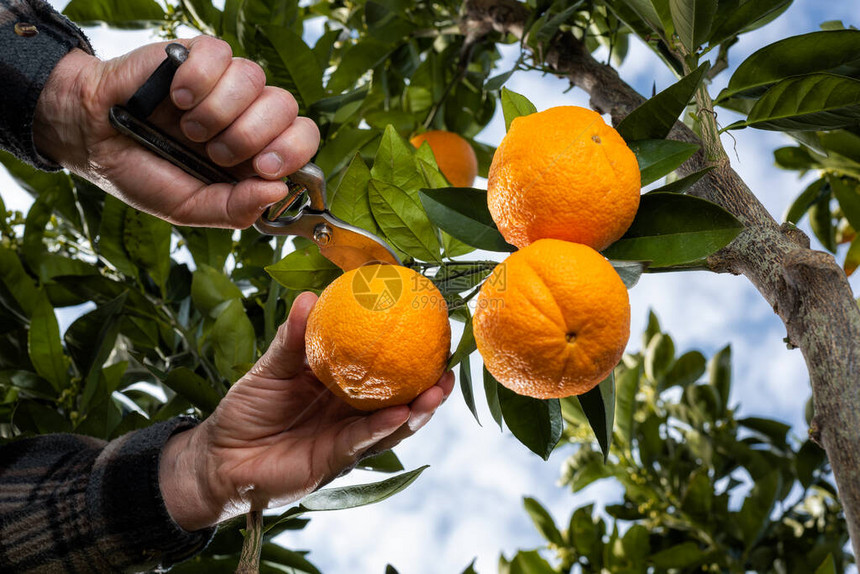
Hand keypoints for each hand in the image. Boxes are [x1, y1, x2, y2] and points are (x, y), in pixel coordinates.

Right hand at [33, 36, 318, 227]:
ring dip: (220, 112)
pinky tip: (178, 98)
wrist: (93, 139)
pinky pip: (221, 54)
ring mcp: (225, 83)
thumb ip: (234, 209)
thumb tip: (277, 192)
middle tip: (216, 151)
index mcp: (255, 153)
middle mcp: (248, 115)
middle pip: (288, 108)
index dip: (292, 151)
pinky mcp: (197, 55)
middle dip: (252, 136)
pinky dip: (198, 80)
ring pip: (256, 79)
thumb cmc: (145, 172)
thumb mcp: (189, 207)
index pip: (303, 139)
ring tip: (189, 127)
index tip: (262, 168)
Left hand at [158, 292, 454, 530]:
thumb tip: (310, 298)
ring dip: (418, 410)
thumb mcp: (271, 368)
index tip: (435, 331)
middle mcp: (352, 413)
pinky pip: (363, 442)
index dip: (413, 356)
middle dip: (431, 387)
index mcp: (343, 387)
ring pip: (393, 425)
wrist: (218, 457)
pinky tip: (399, 413)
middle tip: (450, 365)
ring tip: (438, 390)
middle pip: (402, 400)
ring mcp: (347, 438)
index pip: (385, 370)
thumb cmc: (246, 410)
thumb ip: (292, 339)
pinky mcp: (334, 461)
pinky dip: (382, 427)